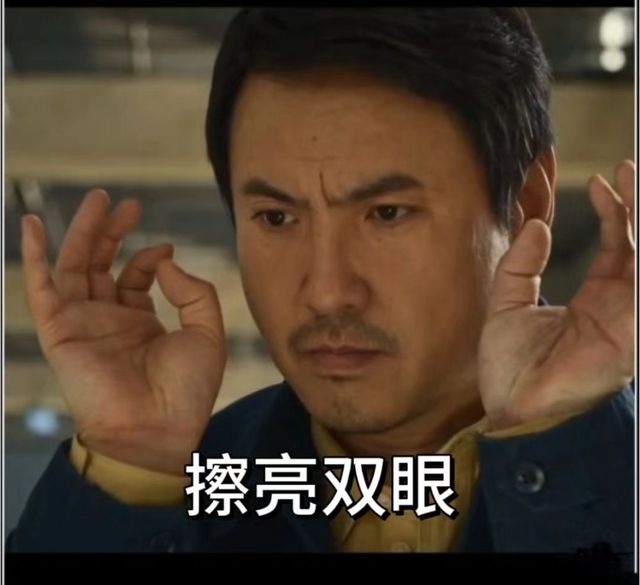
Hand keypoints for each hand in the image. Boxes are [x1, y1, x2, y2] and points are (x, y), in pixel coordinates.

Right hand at [21, 189, 226, 473]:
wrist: (159, 429)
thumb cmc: (188, 390)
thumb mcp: (207, 332)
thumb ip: (194, 292)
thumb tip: (164, 259)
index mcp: (141, 323)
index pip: (135, 278)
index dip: (149, 257)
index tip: (165, 247)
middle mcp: (109, 321)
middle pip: (102, 265)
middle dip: (112, 232)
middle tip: (126, 203)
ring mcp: (84, 325)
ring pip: (75, 268)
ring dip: (84, 233)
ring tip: (99, 199)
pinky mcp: (61, 332)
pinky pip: (41, 290)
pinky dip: (34, 257)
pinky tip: (33, 224)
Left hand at [478, 160, 634, 429]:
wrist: (512, 408)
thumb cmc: (512, 368)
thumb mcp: (507, 306)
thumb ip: (520, 265)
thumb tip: (536, 224)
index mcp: (596, 300)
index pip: (619, 246)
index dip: (616, 211)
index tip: (602, 180)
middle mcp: (619, 306)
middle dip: (639, 206)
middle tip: (628, 168)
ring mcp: (629, 319)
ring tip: (631, 180)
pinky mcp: (631, 333)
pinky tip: (637, 229)